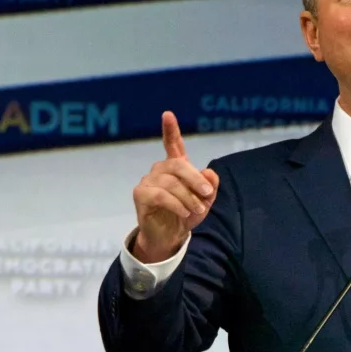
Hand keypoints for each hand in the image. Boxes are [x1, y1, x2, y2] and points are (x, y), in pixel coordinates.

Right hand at [131, 111, 218, 262]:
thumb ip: (210, 187)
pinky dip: (176, 204)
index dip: (170, 129)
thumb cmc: (187, 215)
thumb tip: (209, 172)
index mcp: (176, 167)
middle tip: (207, 194)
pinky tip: (184, 213)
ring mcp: (148, 181)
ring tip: (196, 210)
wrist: (171, 237)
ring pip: (171, 183)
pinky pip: (160, 195)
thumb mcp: (205, 202)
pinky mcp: (140, 195)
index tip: (167, 114)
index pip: (172, 144)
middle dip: (196, 180)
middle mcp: (160, 170)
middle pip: (178, 165)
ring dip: (188, 198)